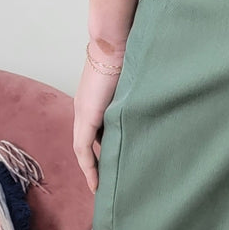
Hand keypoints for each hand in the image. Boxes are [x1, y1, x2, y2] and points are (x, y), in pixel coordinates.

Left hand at [73, 42, 125, 193]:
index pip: (92, 133)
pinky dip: (88, 165)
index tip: (107, 167)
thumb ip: (130, 99)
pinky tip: (95, 180)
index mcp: (92, 102)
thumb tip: (146, 109)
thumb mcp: (128, 84)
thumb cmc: (125, 56)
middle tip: (104, 183)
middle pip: (85, 144)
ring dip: (90, 168)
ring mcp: (82, 112)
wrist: (112, 42)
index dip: (98, 152)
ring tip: (100, 187)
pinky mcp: (85, 115)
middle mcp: (83, 108)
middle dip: (94, 164)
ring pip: (82, 149)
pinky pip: (82, 149)